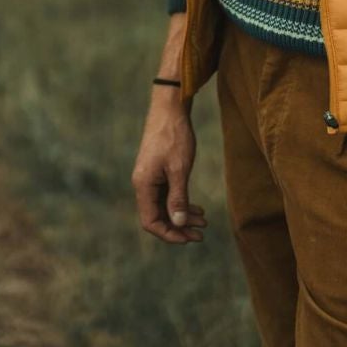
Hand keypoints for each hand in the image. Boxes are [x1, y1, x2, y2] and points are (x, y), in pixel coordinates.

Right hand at [132, 91, 206, 244]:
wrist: (170, 107)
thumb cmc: (174, 136)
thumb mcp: (179, 169)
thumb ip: (178, 198)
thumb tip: (178, 224)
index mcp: (143, 185)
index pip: (151, 222)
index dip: (169, 234)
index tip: (189, 238)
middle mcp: (143, 184)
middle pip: (158, 216)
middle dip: (179, 227)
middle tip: (201, 234)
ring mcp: (150, 177)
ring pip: (164, 206)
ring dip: (182, 216)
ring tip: (204, 221)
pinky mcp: (157, 171)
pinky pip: (167, 195)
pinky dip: (181, 203)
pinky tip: (197, 208)